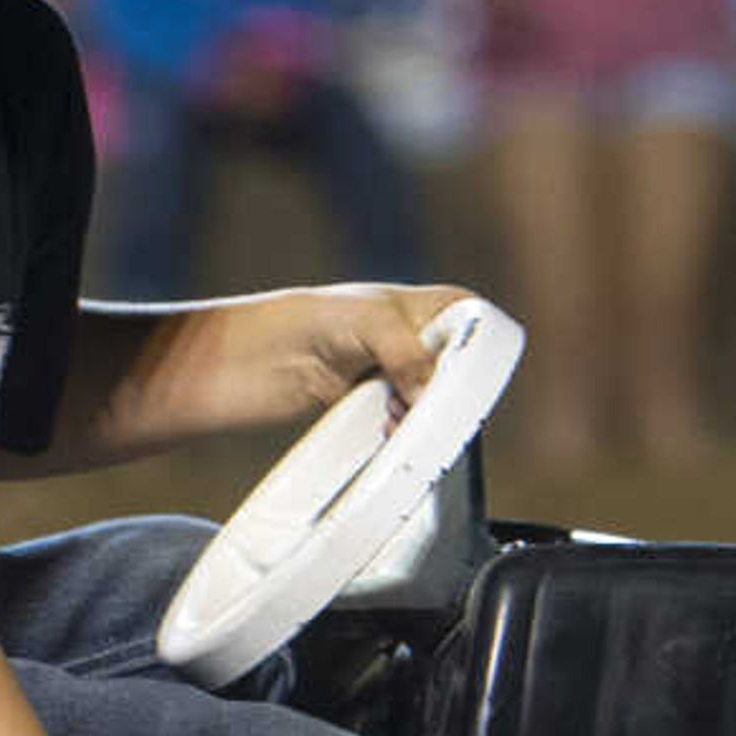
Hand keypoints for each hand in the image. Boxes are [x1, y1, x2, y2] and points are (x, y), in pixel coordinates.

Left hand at [277, 281, 473, 412]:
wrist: (255, 356)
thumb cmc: (309, 318)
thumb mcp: (373, 323)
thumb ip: (410, 356)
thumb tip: (428, 396)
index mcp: (426, 305)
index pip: (476, 324)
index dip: (480, 348)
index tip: (472, 374)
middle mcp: (415, 339)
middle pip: (457, 372)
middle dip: (449, 392)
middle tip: (436, 403)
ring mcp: (396, 373)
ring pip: (431, 403)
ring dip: (422, 415)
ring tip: (404, 414)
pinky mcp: (376, 404)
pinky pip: (405, 424)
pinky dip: (402, 430)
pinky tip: (391, 427)